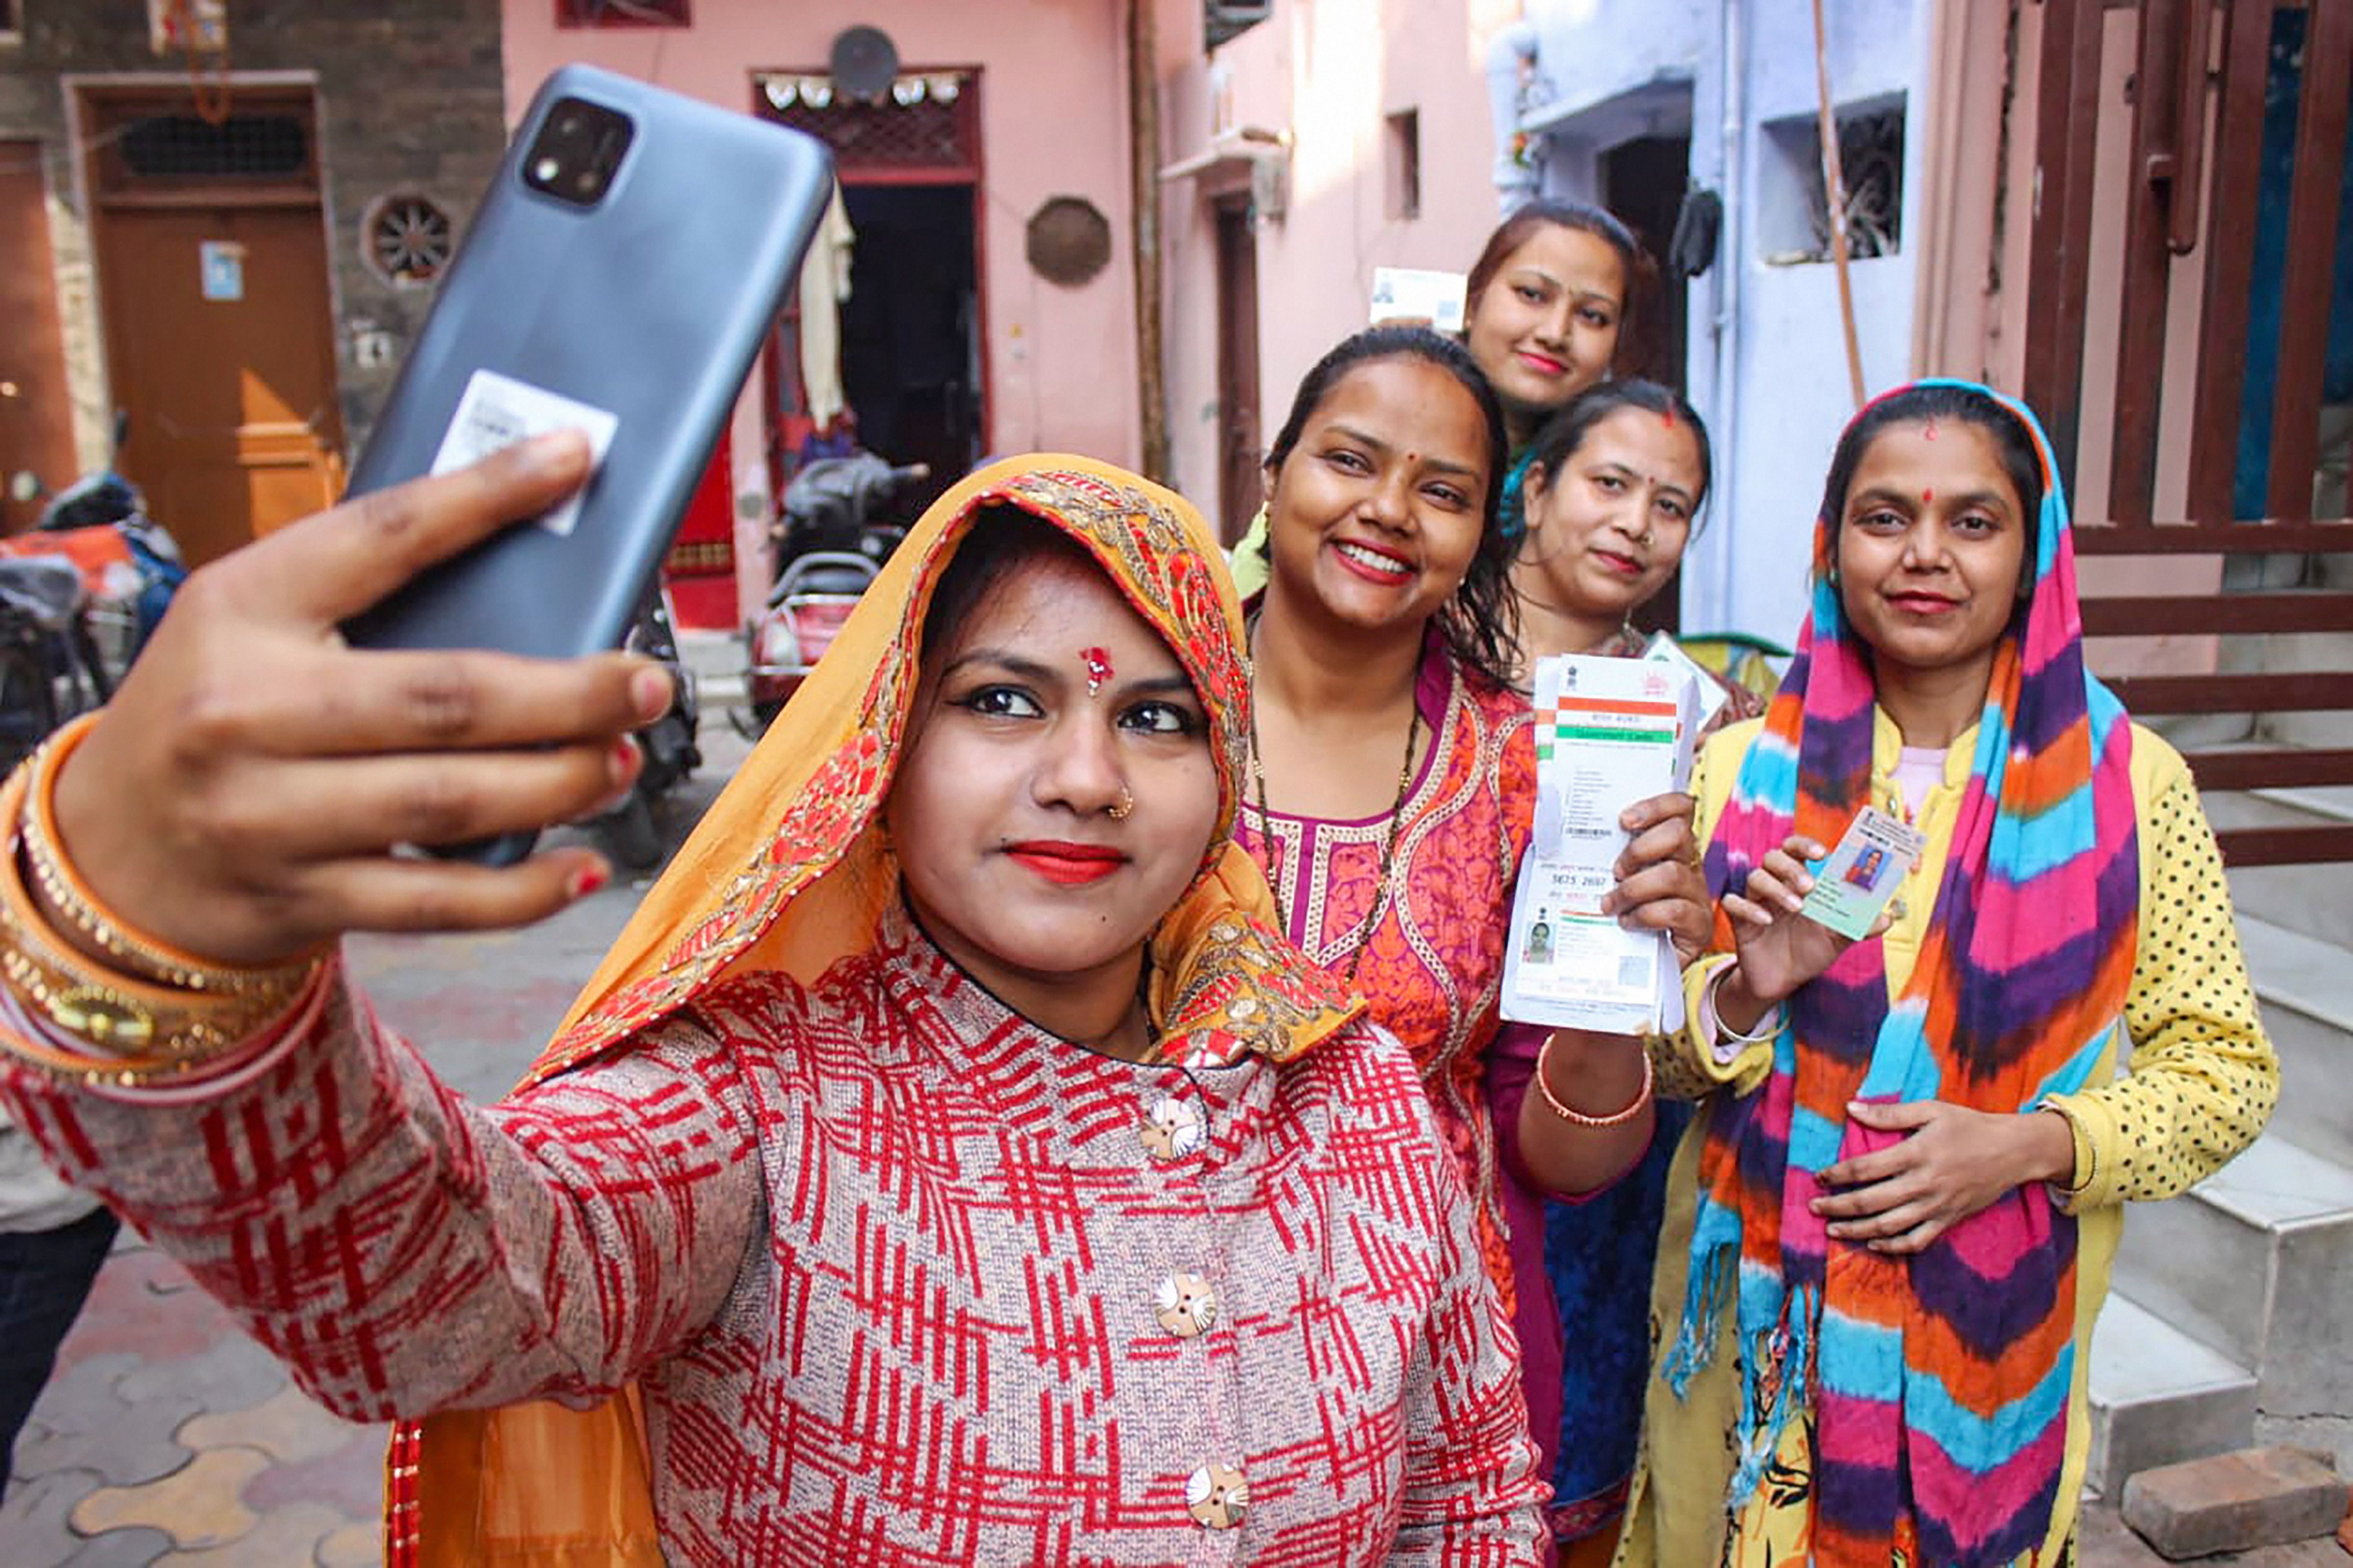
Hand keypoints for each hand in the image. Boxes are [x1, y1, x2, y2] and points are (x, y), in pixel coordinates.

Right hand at [50, 430, 673, 966]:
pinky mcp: (301, 897)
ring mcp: (271, 816)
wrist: (111, 843)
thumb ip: (368, 592)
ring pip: (451, 802)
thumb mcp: (255, 620)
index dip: (486, 493)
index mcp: (243, 609)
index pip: (381, 534)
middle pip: (446, 698)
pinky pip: (436, 901)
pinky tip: (583, 866)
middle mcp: (249, 710)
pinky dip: (524, 892)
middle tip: (646, 683)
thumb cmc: (211, 709)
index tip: (574, 459)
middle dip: (570, 693)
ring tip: (620, 761)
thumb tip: (529, 563)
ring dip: (561, 783)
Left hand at [1602, 791, 1710, 963]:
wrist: (1642, 969)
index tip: (1623, 820)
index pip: (1681, 808)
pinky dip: (1645, 915)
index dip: (1656, 806)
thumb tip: (1559, 832)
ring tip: (1610, 904)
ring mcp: (1698, 896)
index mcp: (1671, 848)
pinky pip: (1675, 910)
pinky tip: (1627, 923)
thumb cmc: (1623, 916)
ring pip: (1673, 874)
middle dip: (1639, 848)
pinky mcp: (1699, 926)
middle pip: (1679, 833)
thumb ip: (1605, 857)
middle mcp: (1689, 866)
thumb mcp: (1613, 881)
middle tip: (1615, 871)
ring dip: (1634, 888)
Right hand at [1718, 833, 1890, 1007]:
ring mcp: (1756, 900)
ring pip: (1756, 877)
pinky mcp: (1738, 919)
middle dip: (1792, 867)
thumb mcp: (1837, 938)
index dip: (1805, 844)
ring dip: (1776, 888)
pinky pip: (1734, 903)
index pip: (1797, 849)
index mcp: (1799, 881)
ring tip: (1797, 907)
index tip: (1822, 852)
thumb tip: (1887, 917)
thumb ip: (1859, 925)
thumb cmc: (1810, 951)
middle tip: (1810, 885)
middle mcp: (1776, 885)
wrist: (1783, 980)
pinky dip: (1749, 909)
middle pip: (1774, 857)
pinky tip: (1765, 922)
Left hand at [1811, 1101, 2075, 1252]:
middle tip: (1814, 1206)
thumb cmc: (1969, 1126)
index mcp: (1916, 1153)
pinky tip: (1874, 1243)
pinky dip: (1893, 1246)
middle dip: (1838, 1206)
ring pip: (1889, 1226)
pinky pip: (1917, 1241)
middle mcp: (1924, 1184)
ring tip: (1833, 1229)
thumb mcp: (1931, 1110)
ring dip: (1857, 1230)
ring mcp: (1937, 1206)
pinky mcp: (1949, 1220)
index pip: (1865, 1168)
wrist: (2014, 1151)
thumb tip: (1851, 1108)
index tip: (1819, 1177)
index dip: (1838, 1174)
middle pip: (1871, 1201)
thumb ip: (1889, 1113)